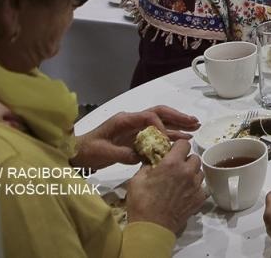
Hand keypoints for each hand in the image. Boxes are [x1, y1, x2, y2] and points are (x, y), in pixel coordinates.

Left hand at [72, 106, 198, 170]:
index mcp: (124, 120)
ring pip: (160, 121)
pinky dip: (168, 135)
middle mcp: (132, 120)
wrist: (75, 153)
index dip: (161, 126)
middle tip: (194, 122)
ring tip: (194, 127)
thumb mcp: (103, 153)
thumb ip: (124, 153)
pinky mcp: (134, 136)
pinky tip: (180, 139)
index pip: (149, 117)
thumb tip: (144, 157)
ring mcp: (134, 127)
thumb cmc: (87, 151)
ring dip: (177, 124)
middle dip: (177, 117)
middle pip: (159, 113)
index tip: (167, 140)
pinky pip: (155, 133)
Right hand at [125, 140, 205, 236]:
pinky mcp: (199, 198)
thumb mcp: (136, 180)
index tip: (172, 152)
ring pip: (199, 171)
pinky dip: (195, 187)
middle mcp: (188, 172)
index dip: (178, 147)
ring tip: (181, 181)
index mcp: (172, 164)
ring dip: (192, 173)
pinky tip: (185, 193)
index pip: (184, 144)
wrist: (152, 228)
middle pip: (194, 157)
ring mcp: (196, 185)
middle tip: (175, 169)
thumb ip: (147, 166)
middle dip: (185, 160)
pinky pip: (201, 187)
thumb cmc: (142, 204)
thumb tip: (151, 161)